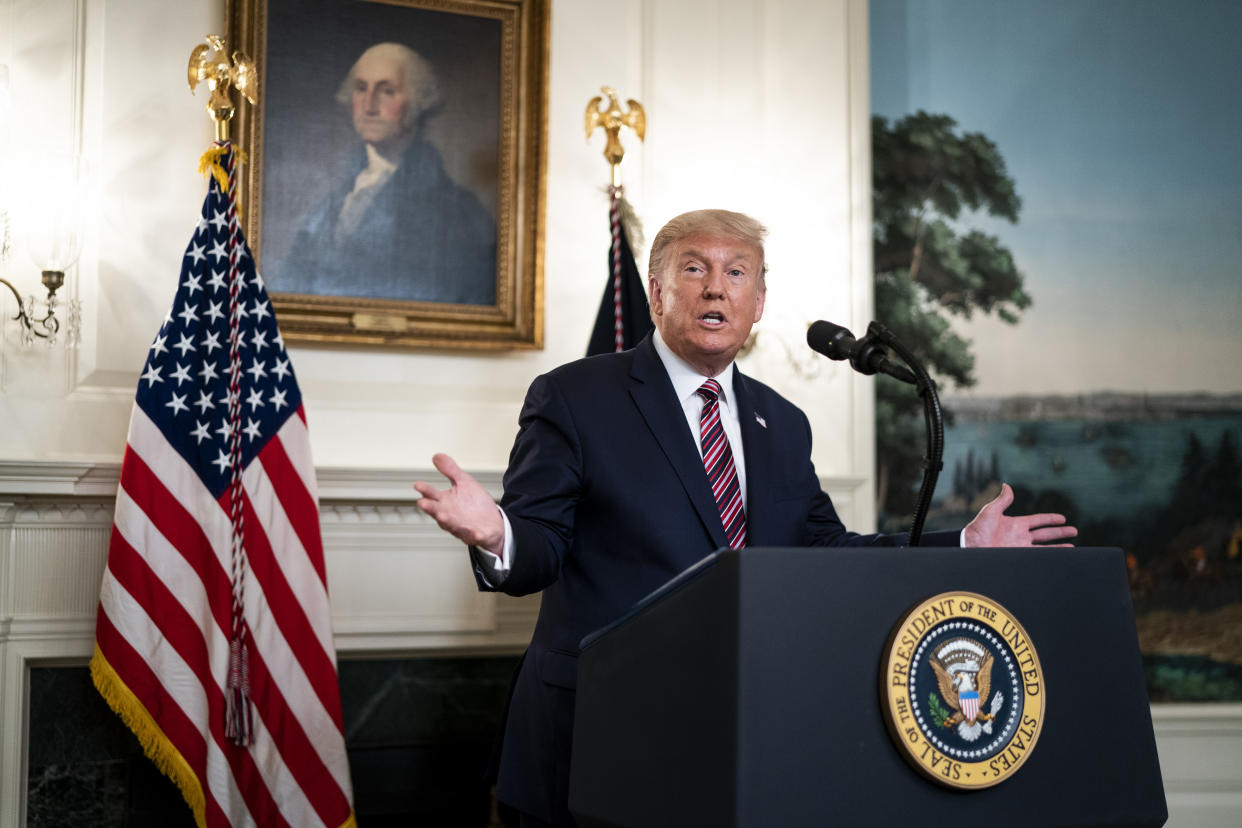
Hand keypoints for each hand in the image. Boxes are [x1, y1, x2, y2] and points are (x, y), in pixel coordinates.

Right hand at [413, 453, 504, 555]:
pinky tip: (475, 533)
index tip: (418, 485)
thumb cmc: (475, 504)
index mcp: (446, 503)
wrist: (492, 523)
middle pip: (438, 512)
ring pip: (453, 526)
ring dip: (447, 521)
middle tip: (422, 503)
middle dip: (431, 508)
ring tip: (442, 516)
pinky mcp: (478, 535)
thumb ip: (450, 471)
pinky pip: (476, 536)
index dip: (426, 491)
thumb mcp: (464, 483)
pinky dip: (475, 535)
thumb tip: (436, 456)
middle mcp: (451, 516)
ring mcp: (463, 527)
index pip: (433, 496)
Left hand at [962, 483, 1077, 547]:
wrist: (971, 547)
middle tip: (1074, 531)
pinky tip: (1059, 558)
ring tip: (1072, 548)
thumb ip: (1002, 500)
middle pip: (1045, 534)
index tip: (1063, 518)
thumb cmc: (978, 529)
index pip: (1038, 521)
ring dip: (1059, 547)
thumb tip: (1007, 485)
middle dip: (1060, 533)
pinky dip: (1049, 557)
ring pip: (1045, 547)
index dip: (1050, 519)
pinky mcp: (1019, 557)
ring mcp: (1021, 548)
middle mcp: (1021, 536)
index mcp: (1016, 524)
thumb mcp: (990, 511)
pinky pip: (1038, 557)